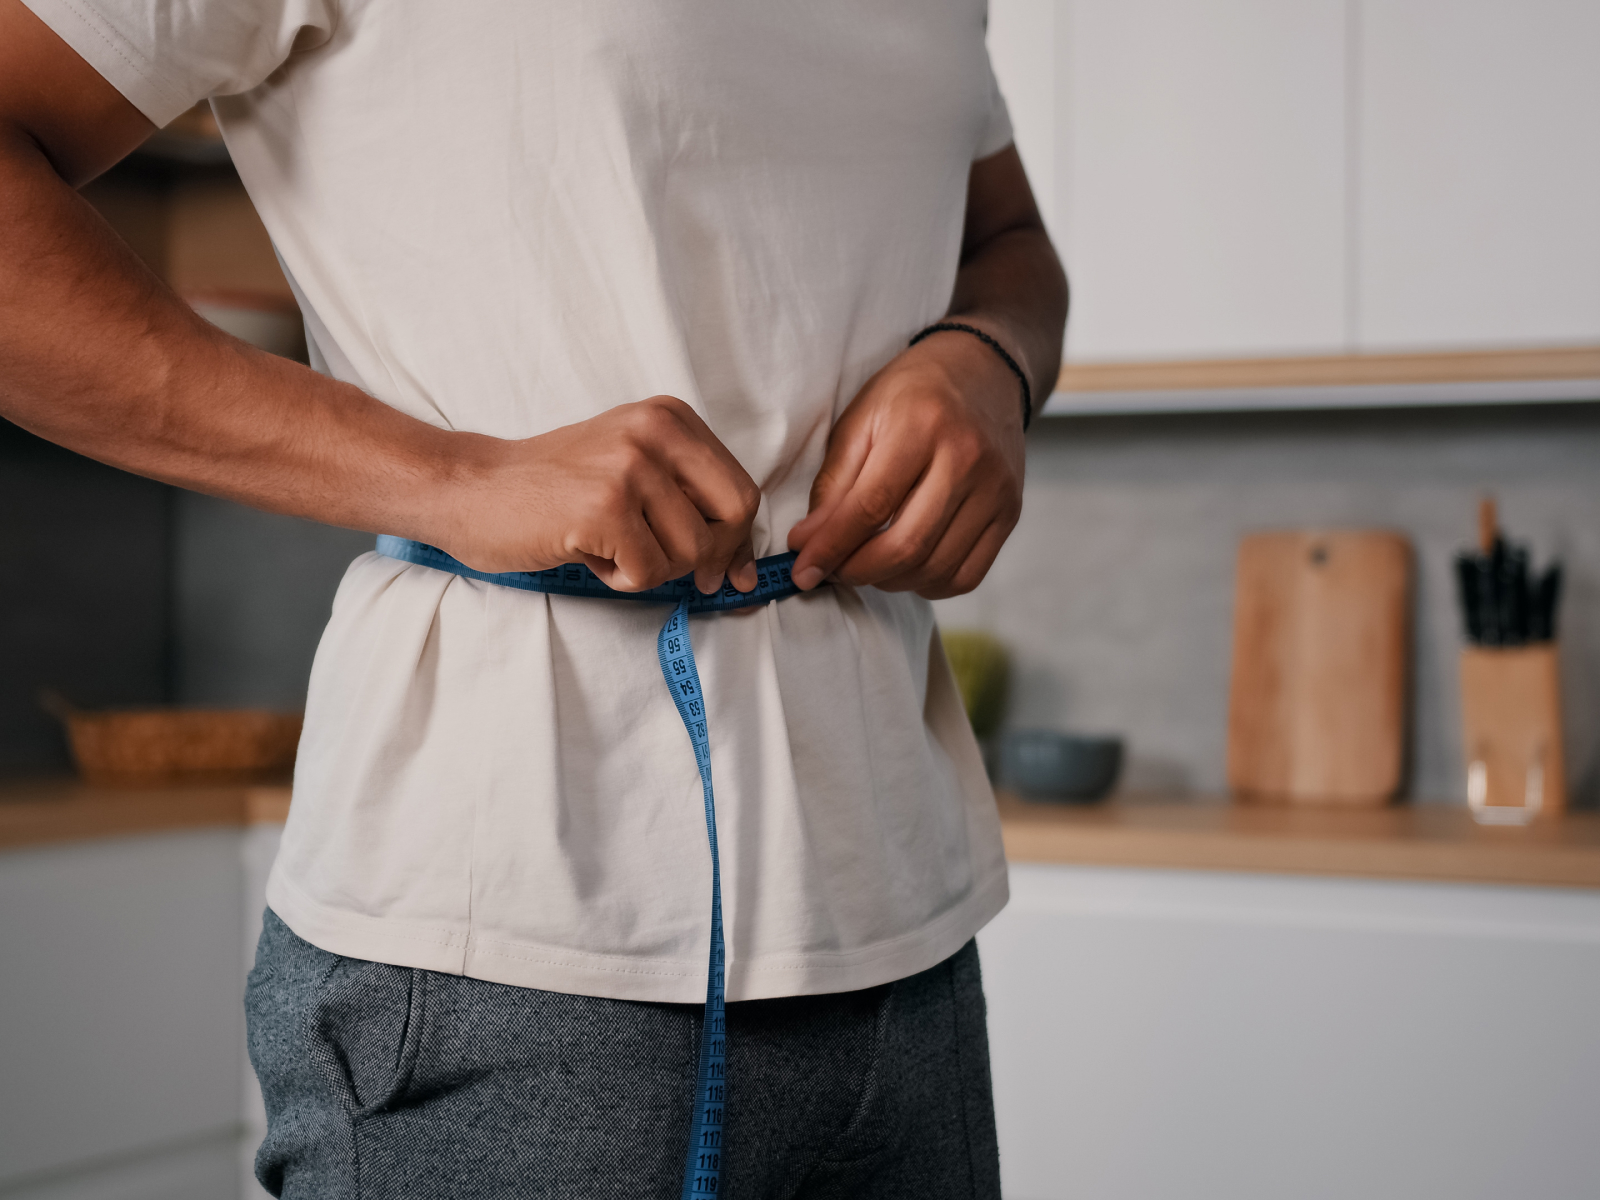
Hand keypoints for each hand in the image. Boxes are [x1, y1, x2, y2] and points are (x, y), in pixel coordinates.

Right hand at [434, 395, 759, 594]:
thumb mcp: (631, 473)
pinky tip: (587, 554)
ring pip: (693, 551)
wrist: (470, 489)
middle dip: (711, 557)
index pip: (742, 489)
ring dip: (652, 568)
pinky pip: (650, 572)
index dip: (735, 540)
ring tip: (607, 546)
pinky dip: (621, 579)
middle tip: (666, 567)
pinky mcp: (604, 507)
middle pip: (735, 515)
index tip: (721, 569)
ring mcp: (630, 466)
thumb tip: (743, 574)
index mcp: (670, 417)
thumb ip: (690, 507)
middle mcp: (656, 431)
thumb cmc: (551, 491)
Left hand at [787, 326, 1025, 599]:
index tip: (803, 569)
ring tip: (864, 566)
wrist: (983, 372)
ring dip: (890, 581)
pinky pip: (967, 575)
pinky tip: (905, 569)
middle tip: (831, 572)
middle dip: (857, 571)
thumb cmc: (913, 394)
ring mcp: (996, 490)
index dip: (832, 546)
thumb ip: (834, 484)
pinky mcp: (1011, 513)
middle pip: (907, 545)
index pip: (871, 506)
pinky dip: (928, 585)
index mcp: (923, 425)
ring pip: (936, 568)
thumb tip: (809, 544)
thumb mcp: (860, 420)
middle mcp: (968, 459)